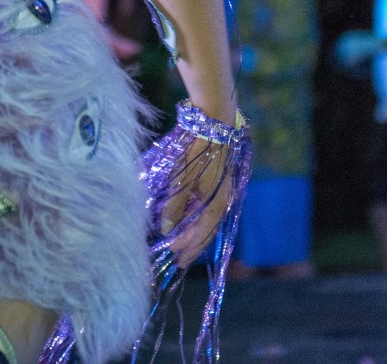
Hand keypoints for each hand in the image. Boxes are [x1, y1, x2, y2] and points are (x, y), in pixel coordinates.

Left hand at [160, 135, 235, 263]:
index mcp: (216, 206)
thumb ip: (174, 207)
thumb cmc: (197, 153)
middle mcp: (221, 202)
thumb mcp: (182, 181)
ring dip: (189, 228)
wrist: (214, 124)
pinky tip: (180, 215)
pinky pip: (204, 205)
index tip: (178, 262)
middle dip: (188, 242)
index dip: (190, 250)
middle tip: (173, 252)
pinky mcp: (215, 182)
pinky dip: (192, 214)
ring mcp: (219, 192)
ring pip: (203, 218)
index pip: (202, 237)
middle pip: (204, 230)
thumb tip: (166, 229)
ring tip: (174, 236)